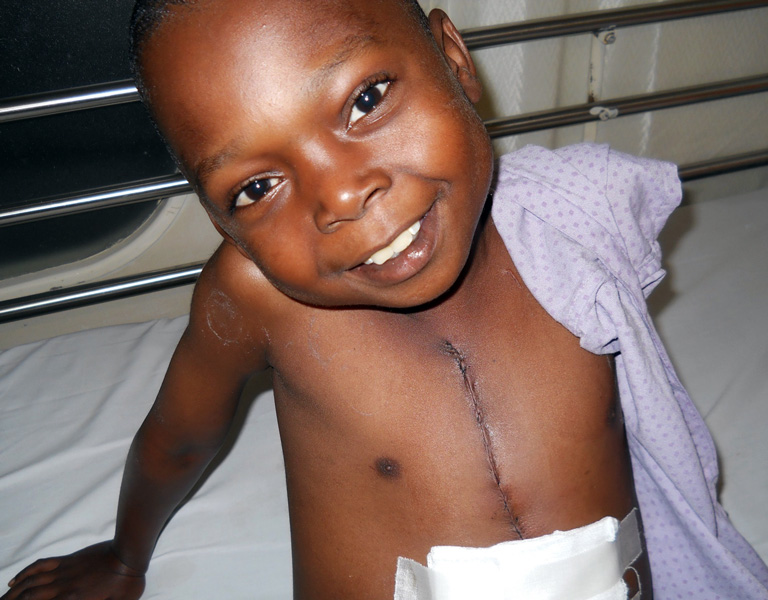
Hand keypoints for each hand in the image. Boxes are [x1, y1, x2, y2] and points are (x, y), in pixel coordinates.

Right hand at [2, 541, 145, 599]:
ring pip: (30, 583)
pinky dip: (25, 573)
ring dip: (13, 594)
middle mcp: (63, 588)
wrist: (129, 553)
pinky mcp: (66, 560)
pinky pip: (40, 566)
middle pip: (29, 599)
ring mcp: (63, 572)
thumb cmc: (128, 582)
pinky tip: (14, 581)